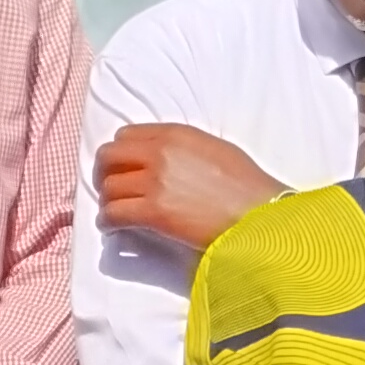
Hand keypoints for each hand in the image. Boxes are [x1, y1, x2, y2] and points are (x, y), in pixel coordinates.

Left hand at [96, 124, 286, 249]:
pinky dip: (107, 222)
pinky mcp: (153, 212)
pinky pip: (113, 213)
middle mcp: (160, 153)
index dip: (120, 154)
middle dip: (105, 174)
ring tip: (115, 213)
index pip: (126, 136)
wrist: (259, 214)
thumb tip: (166, 161)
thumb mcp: (217, 151)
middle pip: (109, 157)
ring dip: (108, 201)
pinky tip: (112, 229)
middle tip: (110, 189)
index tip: (123, 168)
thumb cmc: (248, 187)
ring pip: (108, 188)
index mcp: (176, 135)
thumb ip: (185, 148)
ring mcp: (155, 182)